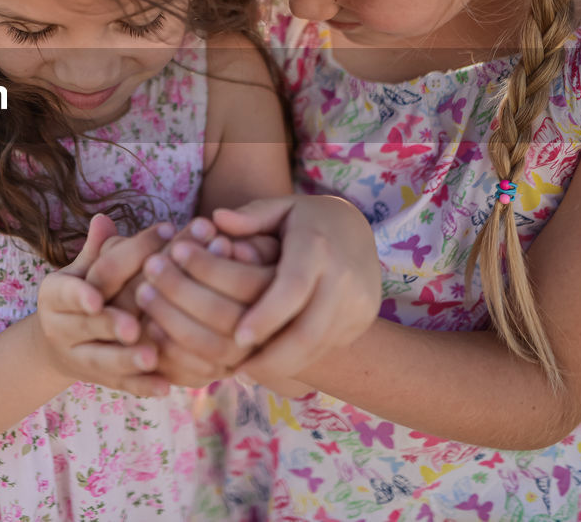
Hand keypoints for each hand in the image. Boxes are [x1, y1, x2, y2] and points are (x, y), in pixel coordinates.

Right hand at [35, 214, 167, 395]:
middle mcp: (60, 325)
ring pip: (101, 356)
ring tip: (150, 355)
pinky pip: (120, 384)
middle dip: (119, 314)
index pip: (95, 271)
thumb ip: (99, 250)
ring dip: (126, 356)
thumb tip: (103, 218)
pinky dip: (141, 387)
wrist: (57, 346)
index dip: (132, 252)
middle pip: (94, 317)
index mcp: (56, 291)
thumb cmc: (84, 294)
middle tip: (143, 310)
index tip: (169, 230)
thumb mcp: (85, 270)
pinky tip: (164, 387)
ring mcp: (77, 356)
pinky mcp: (98, 380)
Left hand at [139, 195, 378, 385]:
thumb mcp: (281, 207)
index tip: (238, 338)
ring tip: (248, 373)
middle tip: (239, 372)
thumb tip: (217, 218)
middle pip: (310, 330)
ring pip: (320, 346)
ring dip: (283, 366)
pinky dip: (299, 361)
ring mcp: (358, 301)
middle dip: (274, 358)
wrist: (360, 227)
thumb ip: (250, 215)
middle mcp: (343, 276)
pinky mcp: (363, 318)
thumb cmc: (307, 218)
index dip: (266, 315)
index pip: (292, 287)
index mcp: (317, 245)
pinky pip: (329, 347)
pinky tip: (271, 366)